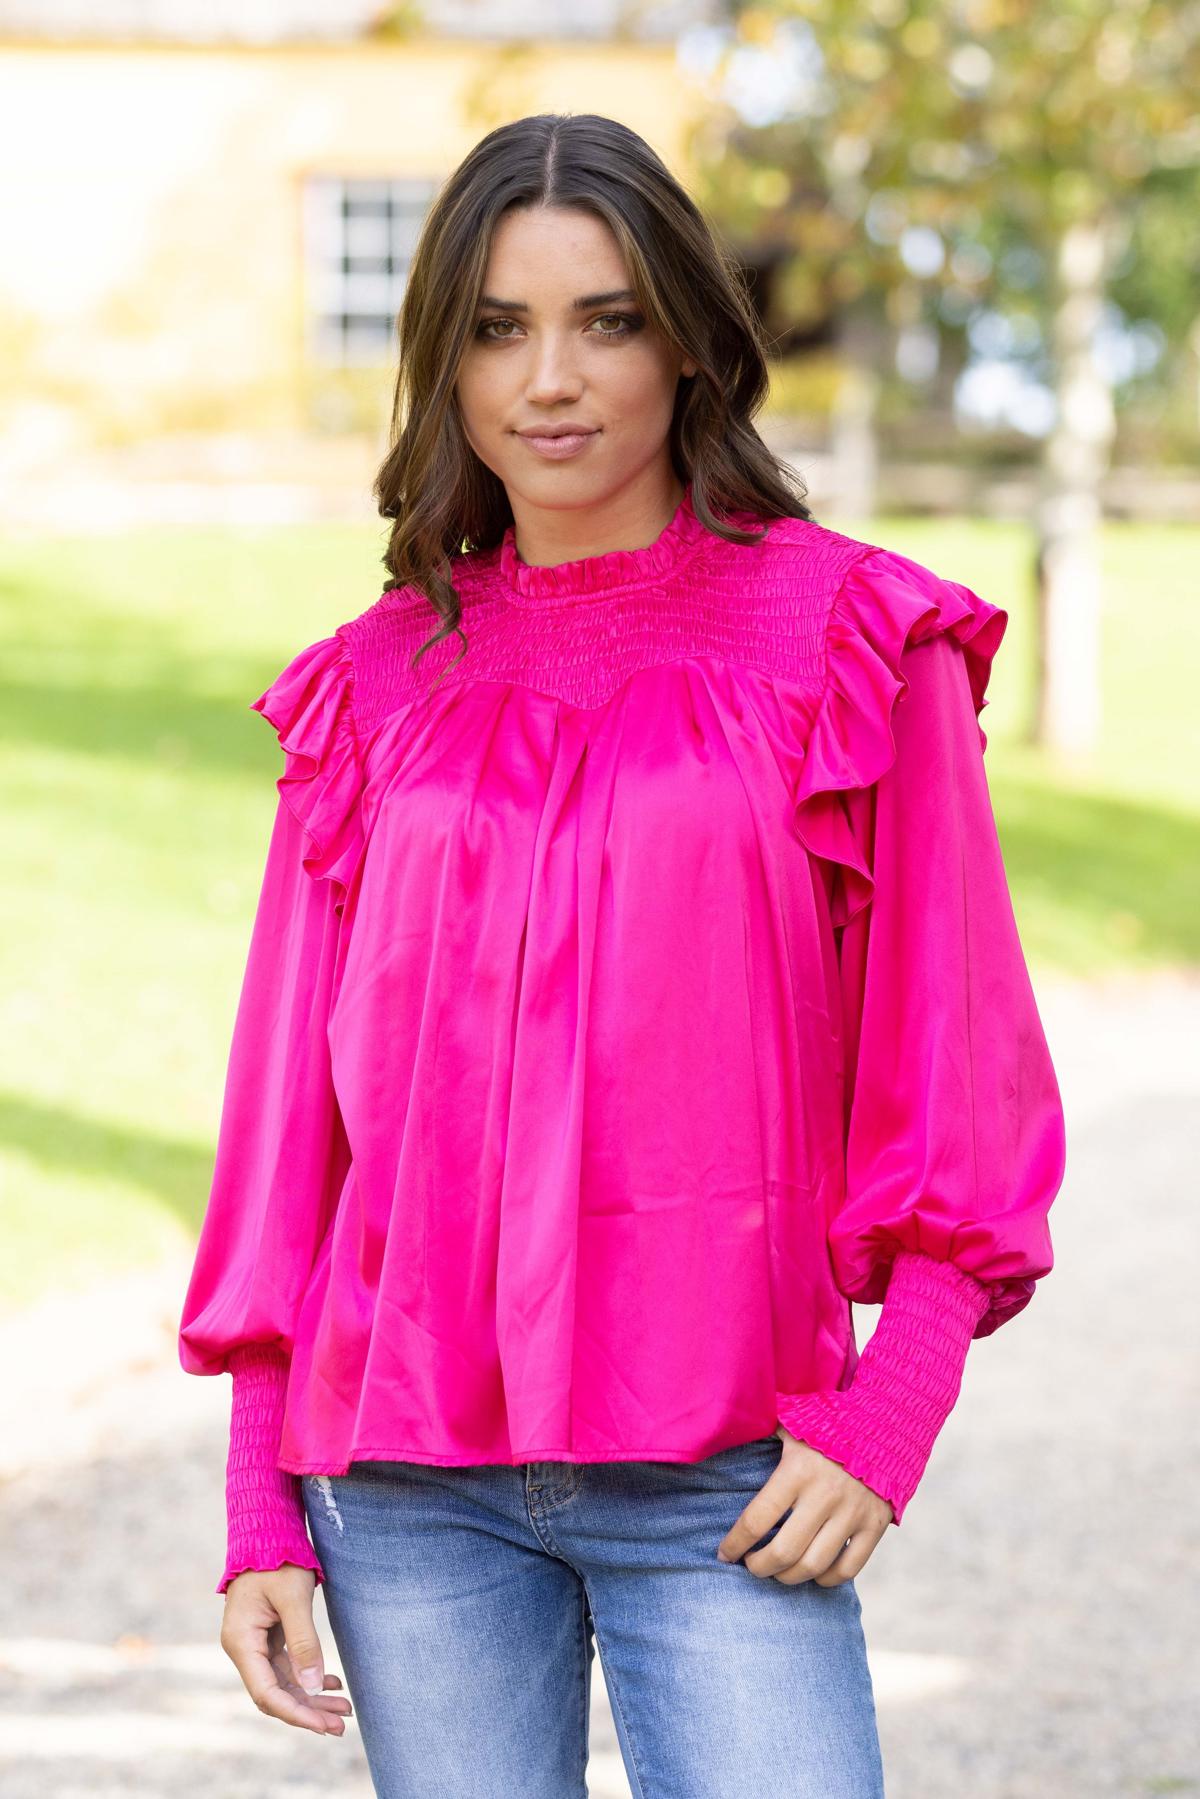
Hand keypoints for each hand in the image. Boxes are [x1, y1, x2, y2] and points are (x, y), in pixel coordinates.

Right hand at [220, 1564, 353, 1734]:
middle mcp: (243, 1648)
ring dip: (312, 1696)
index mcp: (241, 1642)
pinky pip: (287, 1665)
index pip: (267, 1693)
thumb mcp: (293, 1598)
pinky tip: (333, 1683)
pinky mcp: (268, 1635)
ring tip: (345, 1709)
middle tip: (341, 1725)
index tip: (324, 1725)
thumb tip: (313, 1686)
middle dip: (308, 1710)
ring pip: (284, 1682)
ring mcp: (254, 1642)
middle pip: (276, 1693)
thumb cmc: (277, 1558)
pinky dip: (309, 1675)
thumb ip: (303, 1642)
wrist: (267, 1530)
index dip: (296, 1713)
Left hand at [715, 1426, 893, 1586]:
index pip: (757, 1520)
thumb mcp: (789, 1422)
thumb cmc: (825, 1423)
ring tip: (777, 1572)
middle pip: (784, 1552)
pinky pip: (848, 1569)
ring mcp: (853, 1513)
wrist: (883, 1422)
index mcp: (797, 1470)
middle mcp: (825, 1495)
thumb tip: (717, 1431)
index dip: (735, 1543)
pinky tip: (813, 1573)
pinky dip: (827, 1579)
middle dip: (759, 1567)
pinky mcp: (876, 1525)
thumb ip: (758, 1431)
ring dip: (789, 1577)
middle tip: (751, 1565)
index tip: (724, 1554)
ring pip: (814, 1565)